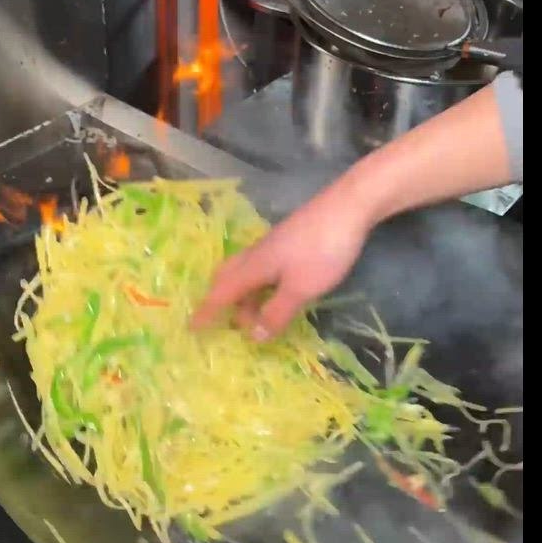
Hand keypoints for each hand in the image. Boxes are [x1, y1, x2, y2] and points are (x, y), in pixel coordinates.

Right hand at [191, 191, 370, 340]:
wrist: (349, 206)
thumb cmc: (322, 250)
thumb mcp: (300, 289)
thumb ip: (276, 313)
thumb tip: (252, 336)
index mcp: (253, 266)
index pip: (222, 293)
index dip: (207, 312)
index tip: (192, 328)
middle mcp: (256, 254)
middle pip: (228, 277)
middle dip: (222, 300)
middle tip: (222, 320)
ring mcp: (273, 245)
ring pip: (246, 272)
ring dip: (244, 294)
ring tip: (252, 314)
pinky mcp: (289, 241)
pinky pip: (262, 267)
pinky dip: (259, 285)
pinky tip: (274, 290)